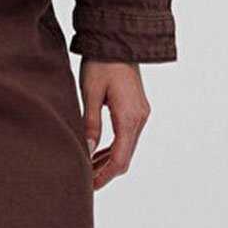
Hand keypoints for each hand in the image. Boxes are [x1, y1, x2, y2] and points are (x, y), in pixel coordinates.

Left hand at [78, 59, 150, 189]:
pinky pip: (127, 136)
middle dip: (106, 172)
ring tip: (88, 168)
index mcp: (129, 118)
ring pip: (127, 148)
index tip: (89, 186)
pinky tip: (98, 151)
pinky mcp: (138, 108)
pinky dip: (114, 147)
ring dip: (109, 160)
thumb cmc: (101, 64)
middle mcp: (140, 119)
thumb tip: (88, 151)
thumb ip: (90, 124)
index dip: (104, 176)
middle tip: (85, 181)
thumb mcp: (90, 94)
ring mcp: (141, 114)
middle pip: (125, 157)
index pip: (120, 159)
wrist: (119, 41)